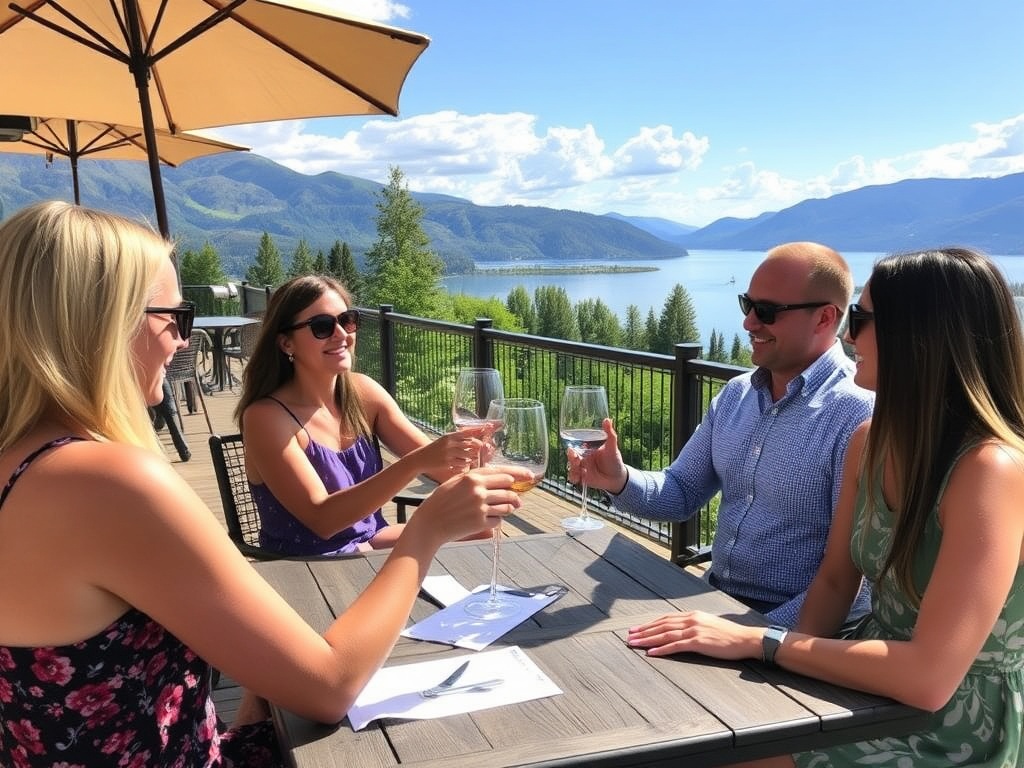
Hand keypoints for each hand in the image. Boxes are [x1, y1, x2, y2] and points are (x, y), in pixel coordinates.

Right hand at [413, 465, 527, 543]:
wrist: (430, 523)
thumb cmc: (442, 501)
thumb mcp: (456, 481)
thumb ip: (476, 478)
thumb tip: (500, 479)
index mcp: (472, 477)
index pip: (503, 473)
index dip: (520, 474)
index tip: (530, 476)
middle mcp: (479, 491)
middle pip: (509, 489)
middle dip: (514, 494)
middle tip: (516, 499)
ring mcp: (481, 507)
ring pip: (507, 506)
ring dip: (509, 508)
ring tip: (504, 509)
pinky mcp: (481, 522)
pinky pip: (498, 520)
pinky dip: (496, 520)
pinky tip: (487, 519)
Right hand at [417, 429, 485, 474]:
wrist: (421, 458)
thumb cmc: (435, 449)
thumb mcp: (444, 440)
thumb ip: (457, 438)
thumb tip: (472, 437)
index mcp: (449, 436)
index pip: (467, 432)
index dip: (479, 430)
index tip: (489, 427)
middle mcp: (449, 443)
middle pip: (470, 443)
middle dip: (477, 446)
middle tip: (482, 448)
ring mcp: (448, 453)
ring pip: (467, 454)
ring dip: (472, 456)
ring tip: (473, 457)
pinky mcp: (447, 463)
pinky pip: (462, 464)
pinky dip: (466, 464)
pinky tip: (466, 463)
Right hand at [566, 418, 627, 493]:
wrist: (617, 477)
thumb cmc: (614, 460)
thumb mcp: (612, 447)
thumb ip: (610, 434)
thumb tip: (607, 419)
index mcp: (587, 449)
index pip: (575, 446)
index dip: (571, 448)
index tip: (571, 450)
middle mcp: (582, 457)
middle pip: (571, 456)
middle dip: (571, 458)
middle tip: (576, 460)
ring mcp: (581, 468)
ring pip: (570, 467)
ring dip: (572, 469)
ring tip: (581, 471)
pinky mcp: (582, 478)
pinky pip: (573, 477)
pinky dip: (574, 477)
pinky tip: (580, 478)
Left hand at [626, 611, 762, 659]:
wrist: (746, 639)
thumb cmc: (729, 635)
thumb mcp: (709, 625)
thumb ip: (694, 626)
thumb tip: (681, 631)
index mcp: (693, 615)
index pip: (666, 619)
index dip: (650, 624)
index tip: (638, 629)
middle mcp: (691, 620)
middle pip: (662, 625)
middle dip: (644, 631)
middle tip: (630, 636)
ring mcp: (694, 630)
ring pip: (665, 634)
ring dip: (647, 639)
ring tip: (634, 643)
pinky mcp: (699, 642)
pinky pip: (675, 646)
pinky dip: (661, 649)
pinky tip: (651, 653)